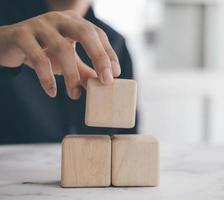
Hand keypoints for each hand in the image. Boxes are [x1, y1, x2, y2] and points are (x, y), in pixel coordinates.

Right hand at [0, 10, 120, 98]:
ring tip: (74, 95)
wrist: (7, 45)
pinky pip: (38, 57)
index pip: (97, 33)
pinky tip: (52, 92)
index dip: (108, 53)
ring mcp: (40, 24)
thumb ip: (85, 71)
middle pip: (85, 33)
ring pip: (62, 48)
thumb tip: (103, 85)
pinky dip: (47, 77)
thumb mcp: (67, 61)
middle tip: (106, 80)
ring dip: (72, 75)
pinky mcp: (22, 35)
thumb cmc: (43, 51)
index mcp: (74, 22)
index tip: (116, 73)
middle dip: (99, 57)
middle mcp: (59, 19)